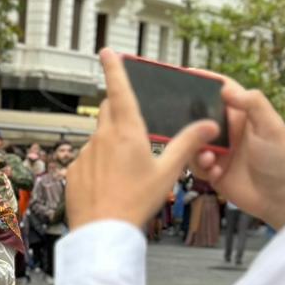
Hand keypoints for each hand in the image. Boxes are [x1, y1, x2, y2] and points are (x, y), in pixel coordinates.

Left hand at [68, 51, 221, 231]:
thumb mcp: (168, 172)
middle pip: (109, 110)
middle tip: (134, 123)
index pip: (119, 89)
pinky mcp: (74, 170)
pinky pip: (88, 159)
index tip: (107, 51)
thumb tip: (210, 125)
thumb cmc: (136, 202)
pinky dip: (99, 165)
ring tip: (126, 171)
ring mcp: (85, 154)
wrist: (103, 232)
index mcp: (127, 132)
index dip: (114, 68)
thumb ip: (188, 144)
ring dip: (111, 143)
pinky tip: (110, 184)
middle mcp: (102, 137)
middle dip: (119, 108)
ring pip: (99, 138)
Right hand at [187, 78, 284, 230]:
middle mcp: (228, 130)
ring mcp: (219, 150)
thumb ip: (253, 104)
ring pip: (192, 142)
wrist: (280, 198)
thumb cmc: (281, 160)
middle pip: (200, 115)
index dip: (204, 81)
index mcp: (242, 114)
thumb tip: (225, 89)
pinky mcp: (213, 170)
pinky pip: (195, 165)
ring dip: (196, 149)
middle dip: (189, 119)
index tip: (185, 75)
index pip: (221, 90)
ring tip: (210, 158)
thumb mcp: (271, 127)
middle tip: (181, 123)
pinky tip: (217, 174)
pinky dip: (203, 168)